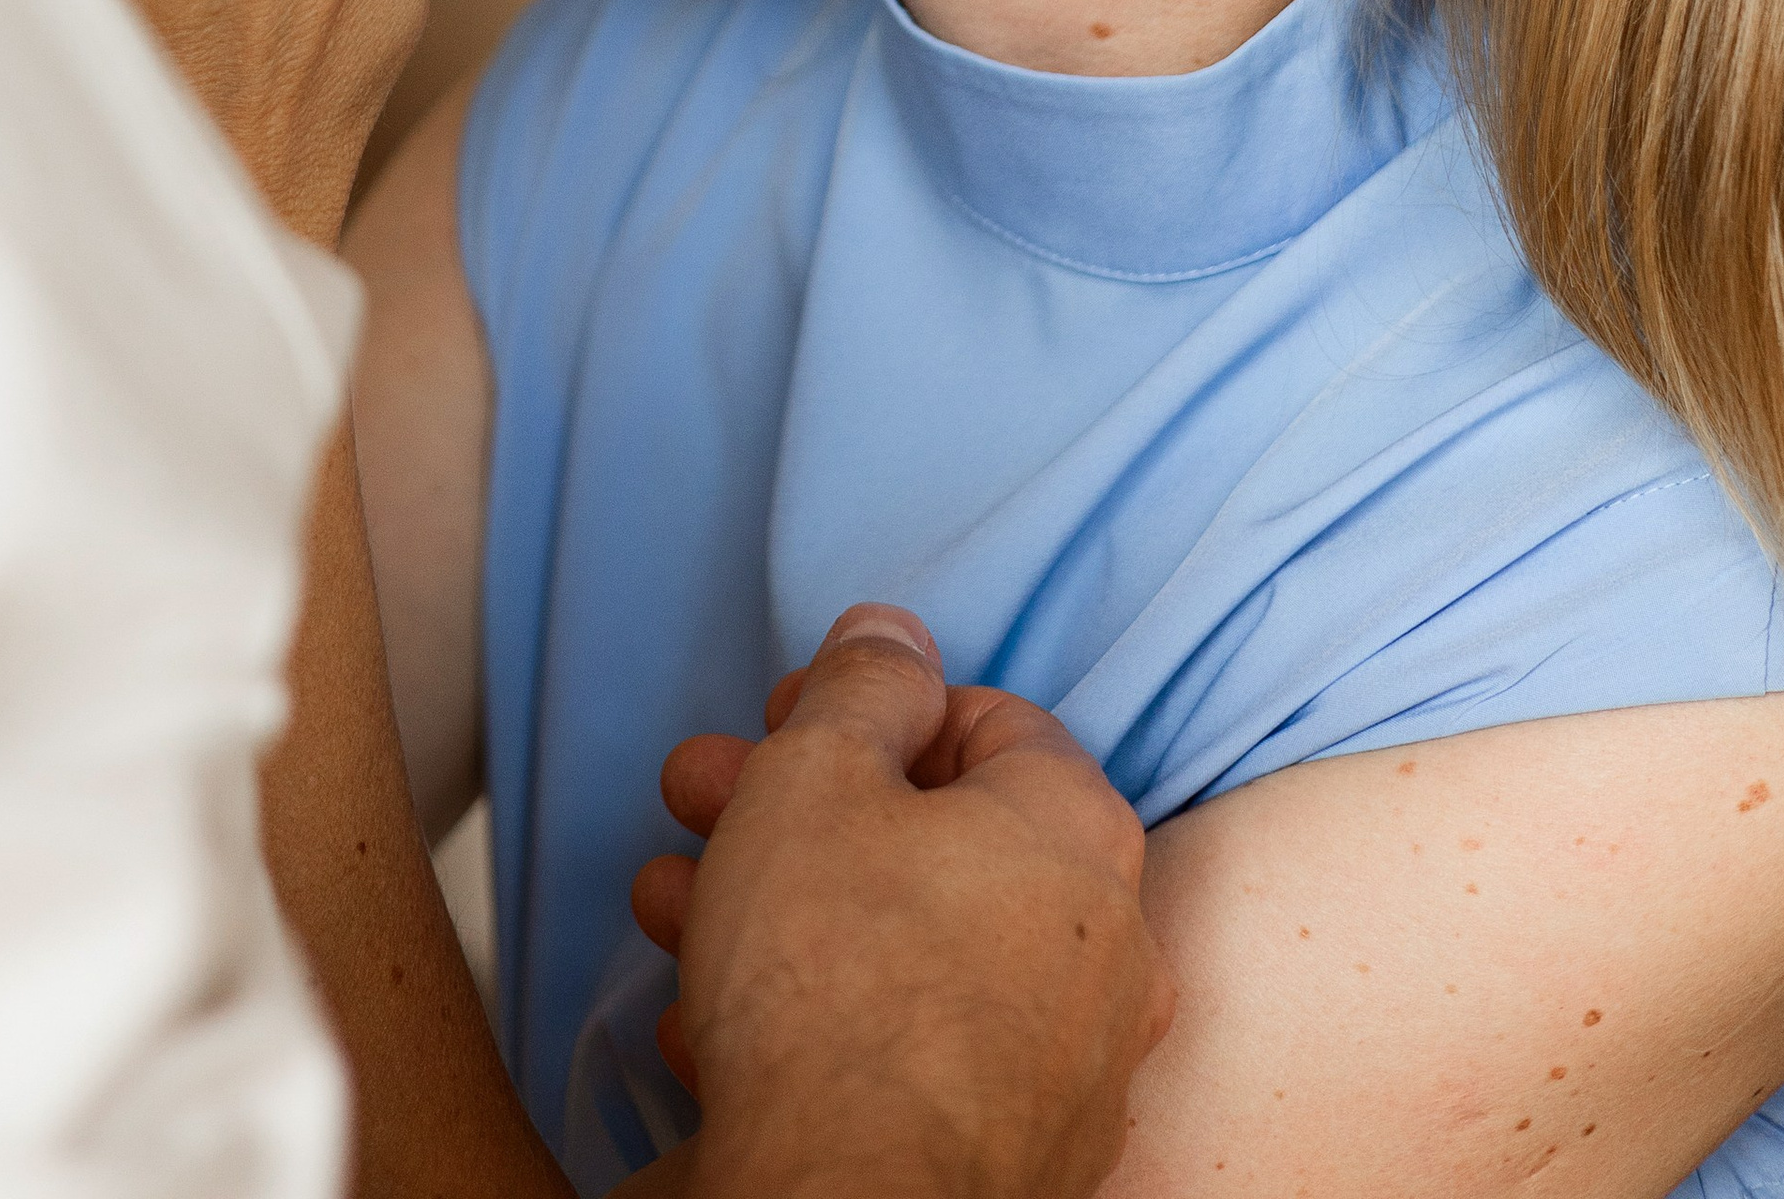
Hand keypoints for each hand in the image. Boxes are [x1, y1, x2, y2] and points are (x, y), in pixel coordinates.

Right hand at [632, 608, 1171, 1198]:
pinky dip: (826, 1022)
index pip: (985, 719)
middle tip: (704, 804)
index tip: (781, 725)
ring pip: (914, 949)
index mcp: (1078, 831)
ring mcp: (1072, 1068)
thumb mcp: (815, 773)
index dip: (868, 706)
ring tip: (677, 911)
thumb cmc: (835, 982)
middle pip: (938, 839)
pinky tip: (718, 1022)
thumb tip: (895, 636)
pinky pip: (917, 1054)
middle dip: (798, 811)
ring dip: (789, 912)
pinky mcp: (1020, 1158)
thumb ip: (858, 684)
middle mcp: (1106, 948)